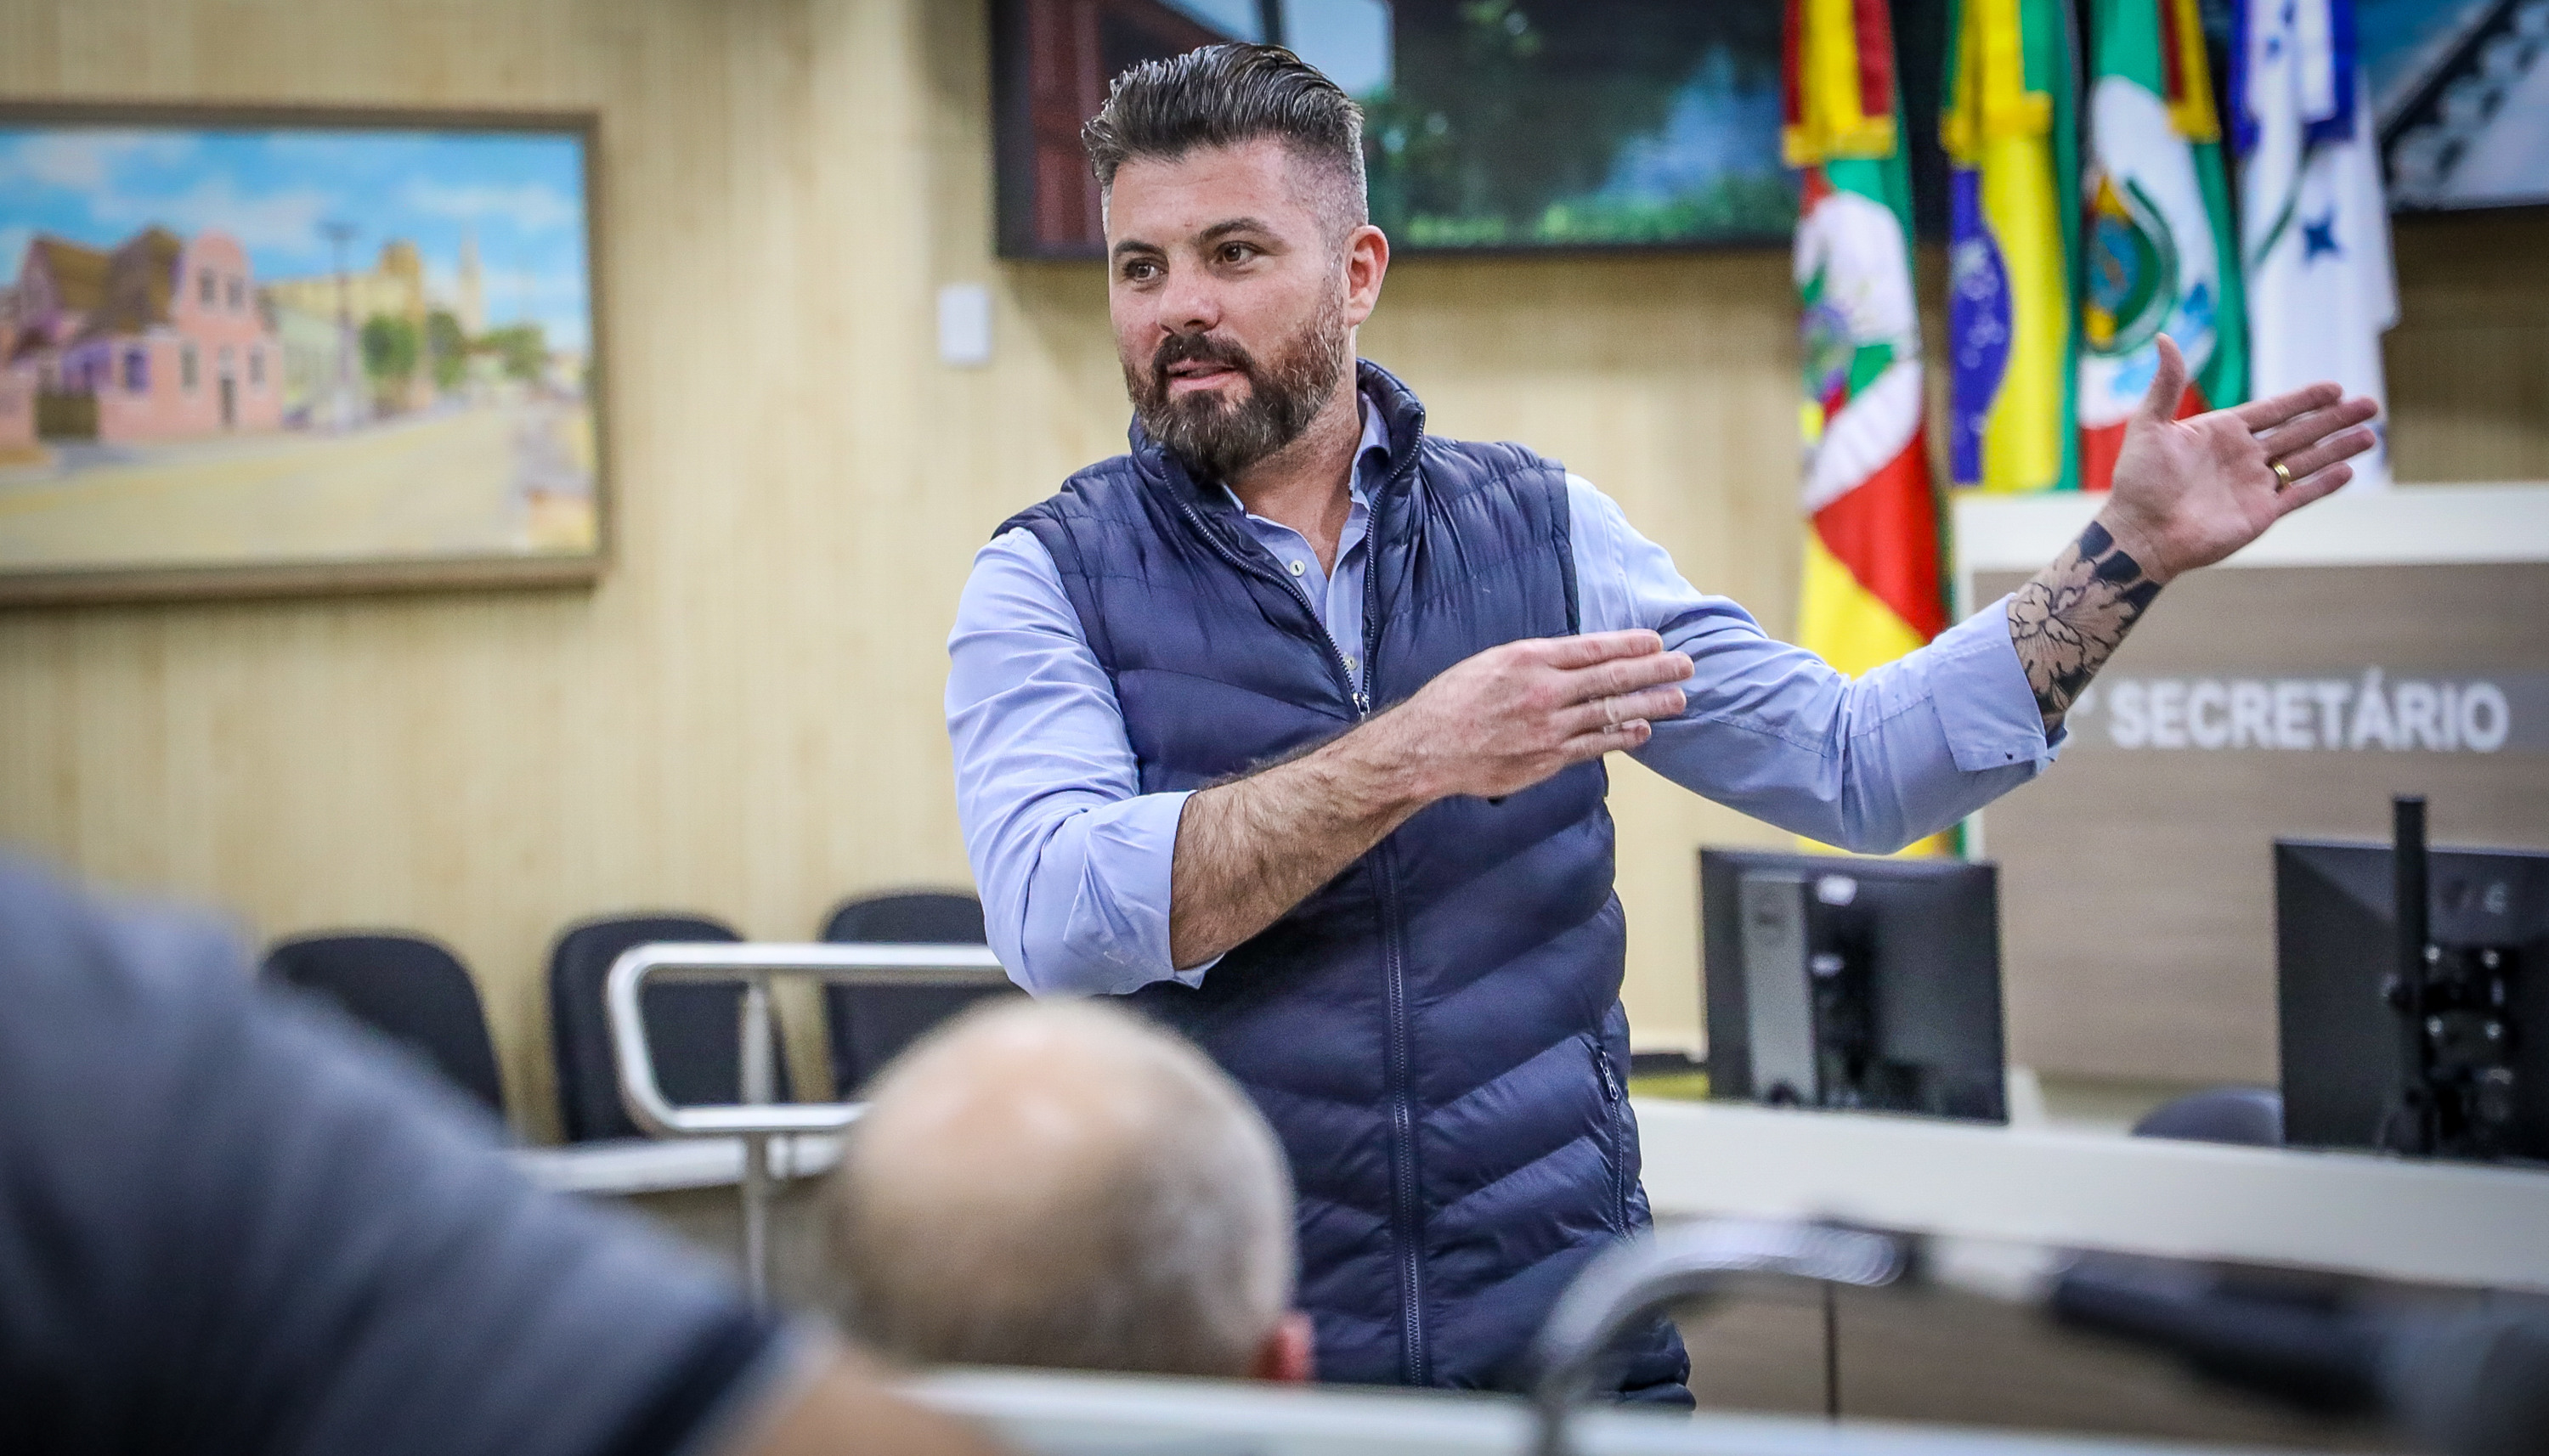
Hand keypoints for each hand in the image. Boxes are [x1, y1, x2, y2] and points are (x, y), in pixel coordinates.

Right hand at [1356, 630, 1691, 802]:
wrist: (1427, 747)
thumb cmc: (1453, 700)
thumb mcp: (1491, 662)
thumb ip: (1535, 660)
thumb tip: (1576, 658)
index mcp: (1528, 658)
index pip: (1593, 647)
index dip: (1630, 643)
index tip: (1656, 639)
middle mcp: (1544, 691)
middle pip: (1612, 678)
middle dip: (1654, 670)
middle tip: (1686, 665)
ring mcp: (1549, 728)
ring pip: (1611, 712)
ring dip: (1650, 704)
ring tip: (1678, 698)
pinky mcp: (1547, 759)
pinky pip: (1594, 745)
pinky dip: (1622, 737)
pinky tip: (1642, 730)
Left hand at [2098, 334, 2380, 582]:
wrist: (2139, 533)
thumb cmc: (2138, 481)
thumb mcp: (2149, 426)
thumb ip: (2166, 384)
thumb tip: (2164, 338)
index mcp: (2221, 432)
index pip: (2273, 410)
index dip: (2304, 400)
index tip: (2335, 388)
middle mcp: (2242, 457)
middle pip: (2299, 432)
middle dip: (2335, 419)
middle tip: (2371, 404)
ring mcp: (2253, 486)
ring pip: (2306, 461)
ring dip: (2339, 448)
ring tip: (2370, 435)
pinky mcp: (2260, 514)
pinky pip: (2299, 495)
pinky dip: (2324, 484)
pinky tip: (2348, 470)